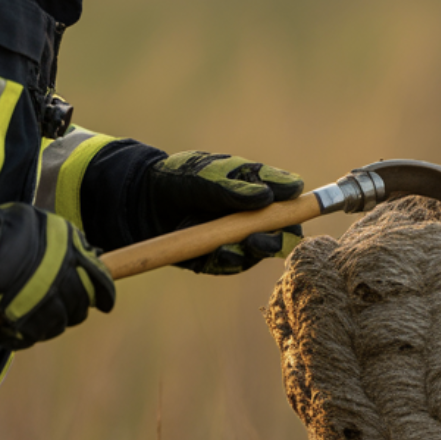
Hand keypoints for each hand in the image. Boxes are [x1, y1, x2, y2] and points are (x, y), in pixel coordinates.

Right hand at [0, 204, 114, 348]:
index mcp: (75, 255)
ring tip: (31, 315)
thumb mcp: (44, 223)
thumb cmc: (6, 227)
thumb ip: (66, 239)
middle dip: (74, 309)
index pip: (102, 282)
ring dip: (48, 322)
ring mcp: (49, 303)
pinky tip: (9, 328)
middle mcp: (67, 281)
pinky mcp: (28, 322)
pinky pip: (31, 336)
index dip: (105, 295)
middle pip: (81, 307)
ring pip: (58, 324)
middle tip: (60, 308)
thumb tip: (84, 249)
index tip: (106, 303)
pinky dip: (21, 335)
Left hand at [144, 149, 303, 274]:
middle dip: (276, 239)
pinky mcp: (220, 258)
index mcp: (258, 190)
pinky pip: (232, 264)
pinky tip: (217, 252)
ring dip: (249, 251)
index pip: (290, 202)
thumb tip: (267, 196)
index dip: (297, 207)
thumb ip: (234, 187)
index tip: (292, 208)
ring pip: (259, 252)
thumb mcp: (205, 176)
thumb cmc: (180, 179)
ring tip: (229, 247)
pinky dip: (227, 259)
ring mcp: (238, 239)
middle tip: (259, 240)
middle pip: (283, 234)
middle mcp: (253, 217)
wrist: (142, 201)